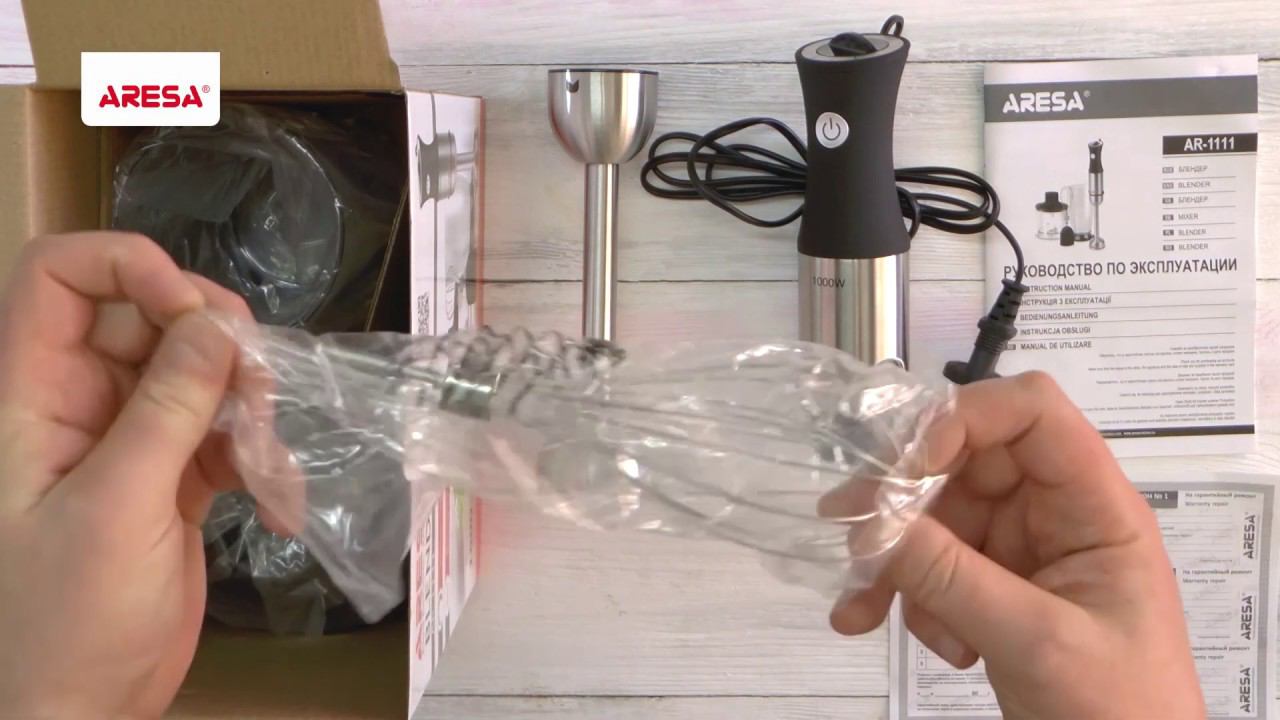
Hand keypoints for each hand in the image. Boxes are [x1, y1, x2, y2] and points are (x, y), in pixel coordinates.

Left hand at [0, 232, 250, 717]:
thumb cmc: (63, 619)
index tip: (195, 310)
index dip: (125, 267)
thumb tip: (215, 324)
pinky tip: (276, 489)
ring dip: (241, 396)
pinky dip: (253, 448)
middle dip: (209, 335)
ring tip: (268, 445)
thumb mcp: (116, 505)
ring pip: (192, 370)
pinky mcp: (169, 479)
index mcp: (30, 394)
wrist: (75, 714)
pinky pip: (218, 429)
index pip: (60, 277)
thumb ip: (168, 409)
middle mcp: (77, 403)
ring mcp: (127, 441)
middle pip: (144, 316)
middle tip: (258, 381)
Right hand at [830, 372, 1204, 719]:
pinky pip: (930, 564)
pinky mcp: (993, 587)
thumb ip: (952, 580)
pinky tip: (881, 625)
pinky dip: (900, 593)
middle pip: (967, 460)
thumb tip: (873, 525)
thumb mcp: (1036, 642)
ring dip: (893, 560)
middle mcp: (1055, 513)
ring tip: (863, 606)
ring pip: (936, 516)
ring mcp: (1021, 549)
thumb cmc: (1117, 709)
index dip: (964, 419)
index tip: (907, 469)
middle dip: (905, 497)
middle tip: (851, 532)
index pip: (1032, 413)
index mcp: (1095, 506)